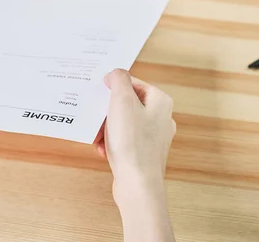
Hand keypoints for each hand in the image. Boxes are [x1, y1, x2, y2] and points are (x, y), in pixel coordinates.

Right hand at [94, 69, 175, 195]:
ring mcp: (153, 137)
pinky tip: (103, 149)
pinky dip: (111, 143)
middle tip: (97, 116)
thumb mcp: (121, 102)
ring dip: (106, 128)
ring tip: (98, 136)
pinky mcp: (144, 153)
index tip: (100, 91)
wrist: (137, 185)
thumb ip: (118, 80)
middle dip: (107, 112)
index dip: (114, 87)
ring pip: (123, 123)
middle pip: (127, 104)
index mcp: (160, 102)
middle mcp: (161, 118)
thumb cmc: (132, 144)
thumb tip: (115, 74)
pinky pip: (124, 141)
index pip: (134, 83)